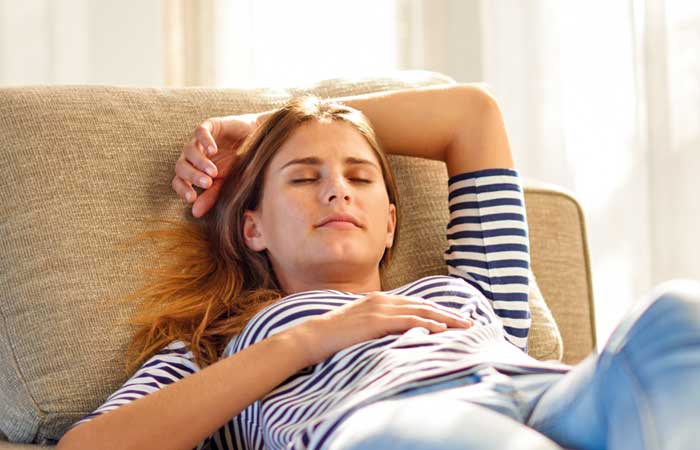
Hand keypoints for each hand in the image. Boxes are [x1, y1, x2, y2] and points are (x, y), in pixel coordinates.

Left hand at [172, 113, 263, 217]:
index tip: (192, 198)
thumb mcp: (227, 182)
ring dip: (200, 162)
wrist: (258, 142)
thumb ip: (211, 195)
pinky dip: (205, 141)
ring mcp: (199, 140)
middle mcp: (193, 156)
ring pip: (189, 150)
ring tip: (213, 172)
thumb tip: (195, 213)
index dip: (182, 189)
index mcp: (194, 171)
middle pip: (181, 167)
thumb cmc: (241, 164)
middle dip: (192, 176)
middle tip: (207, 183)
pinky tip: (214, 151)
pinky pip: (200, 132)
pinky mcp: (209, 126)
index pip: (179, 181)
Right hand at [291, 292, 473, 366]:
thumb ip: (378, 325)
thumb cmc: (334, 335)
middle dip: (449, 314)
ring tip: (464, 327)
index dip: (438, 311)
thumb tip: (395, 335)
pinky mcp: (376, 321)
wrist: (313, 336)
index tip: (456, 319)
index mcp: (380, 300)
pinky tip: (442, 330)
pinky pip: (407, 321)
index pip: (416, 304)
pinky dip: (427, 324)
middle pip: (424, 305)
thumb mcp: (359, 325)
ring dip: (445, 319)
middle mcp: (383, 300)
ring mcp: (379, 309)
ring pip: (421, 311)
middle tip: (470, 323)